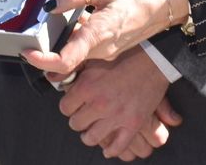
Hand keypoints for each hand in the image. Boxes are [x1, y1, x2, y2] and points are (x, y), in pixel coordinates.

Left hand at [23, 0, 185, 76]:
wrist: (166, 6)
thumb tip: (50, 5)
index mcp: (97, 35)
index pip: (64, 61)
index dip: (42, 61)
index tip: (27, 53)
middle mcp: (101, 51)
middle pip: (66, 62)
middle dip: (47, 53)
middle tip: (35, 36)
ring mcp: (106, 53)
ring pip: (76, 56)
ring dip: (63, 45)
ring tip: (58, 25)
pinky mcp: (110, 50)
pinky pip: (87, 51)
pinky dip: (77, 42)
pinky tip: (80, 22)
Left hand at [58, 47, 181, 159]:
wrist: (153, 59)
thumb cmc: (124, 55)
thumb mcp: (93, 58)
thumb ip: (73, 70)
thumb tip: (52, 78)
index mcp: (87, 86)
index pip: (64, 108)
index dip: (68, 106)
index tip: (74, 104)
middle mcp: (99, 104)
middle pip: (75, 124)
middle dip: (78, 120)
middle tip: (84, 115)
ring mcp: (116, 116)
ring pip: (91, 138)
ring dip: (90, 135)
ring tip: (92, 131)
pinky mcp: (132, 124)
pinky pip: (117, 146)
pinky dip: (111, 150)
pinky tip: (108, 148)